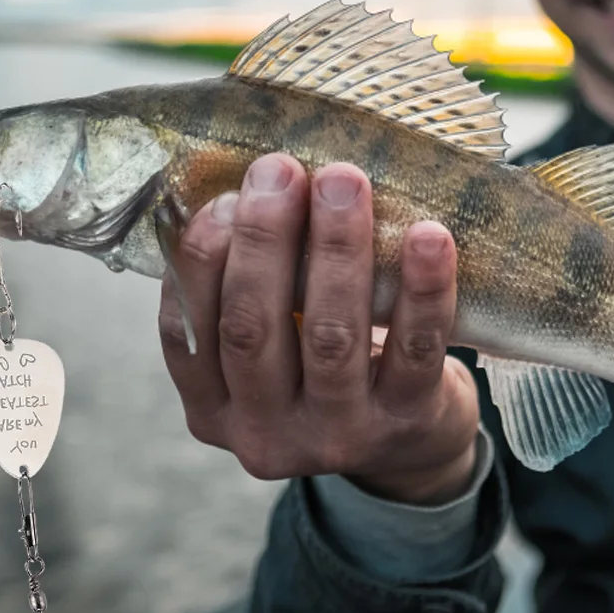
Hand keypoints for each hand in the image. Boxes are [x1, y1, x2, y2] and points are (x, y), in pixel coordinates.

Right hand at [158, 153, 480, 504]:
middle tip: (280, 168)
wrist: (409, 444)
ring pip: (330, 336)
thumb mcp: (269, 349)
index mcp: (213, 408)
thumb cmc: (322, 368)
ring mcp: (337, 436)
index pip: (186, 334)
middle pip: (252, 330)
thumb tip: (244, 185)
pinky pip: (414, 350)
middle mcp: (264, 433)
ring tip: (344, 181)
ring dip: (336, 249)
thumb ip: (246, 290)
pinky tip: (428, 236)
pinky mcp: (405, 423)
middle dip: (263, 239)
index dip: (199, 260)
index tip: (223, 196)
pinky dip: (422, 290)